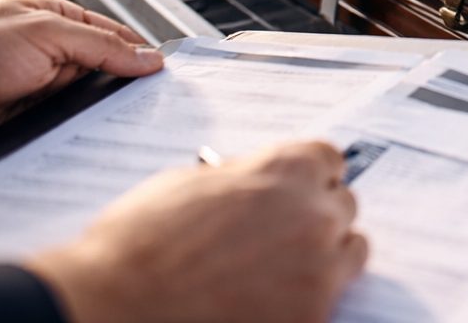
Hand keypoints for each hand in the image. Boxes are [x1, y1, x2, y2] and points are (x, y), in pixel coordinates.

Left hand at [0, 0, 162, 151]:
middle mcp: (51, 53)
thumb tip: (149, 58)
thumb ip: (100, 44)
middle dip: (127, 86)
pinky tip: (98, 139)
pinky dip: (84, 133)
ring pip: (91, 102)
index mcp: (57, 19)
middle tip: (155, 103)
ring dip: (105, 114)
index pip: (114, 35)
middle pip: (107, 71)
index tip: (168, 74)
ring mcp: (41, 89)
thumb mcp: (44, 33)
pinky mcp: (31, 122)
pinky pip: (70, 128)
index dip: (141, 53)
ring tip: (129, 125)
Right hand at [28, 140, 367, 322]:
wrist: (116, 306)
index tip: (300, 190)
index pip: (329, 159)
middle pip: (342, 205)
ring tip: (283, 272)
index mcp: (285, 168)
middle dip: (315, 216)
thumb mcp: (191, 182)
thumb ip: (242, 177)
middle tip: (282, 237)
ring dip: (325, 256)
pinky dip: (306, 301)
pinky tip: (269, 303)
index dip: (310, 176)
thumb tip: (256, 180)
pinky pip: (330, 299)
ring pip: (350, 250)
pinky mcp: (313, 314)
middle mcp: (313, 211)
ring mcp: (318, 265)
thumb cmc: (139, 243)